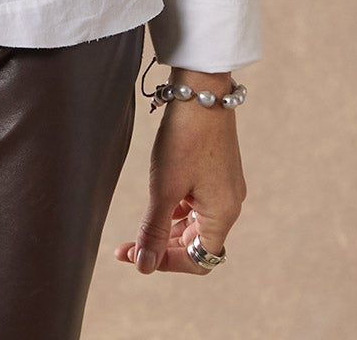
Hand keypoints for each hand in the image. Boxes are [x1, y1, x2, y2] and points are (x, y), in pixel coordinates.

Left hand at [115, 69, 245, 277]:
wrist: (200, 89)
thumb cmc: (185, 137)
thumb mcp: (165, 188)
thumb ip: (154, 229)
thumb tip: (145, 266)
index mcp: (223, 214)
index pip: (199, 260)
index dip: (168, 264)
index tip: (138, 257)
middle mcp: (229, 203)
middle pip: (196, 243)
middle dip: (161, 247)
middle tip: (126, 247)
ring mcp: (224, 185)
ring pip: (194, 223)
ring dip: (166, 229)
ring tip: (137, 229)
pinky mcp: (217, 169)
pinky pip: (196, 202)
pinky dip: (176, 208)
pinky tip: (157, 203)